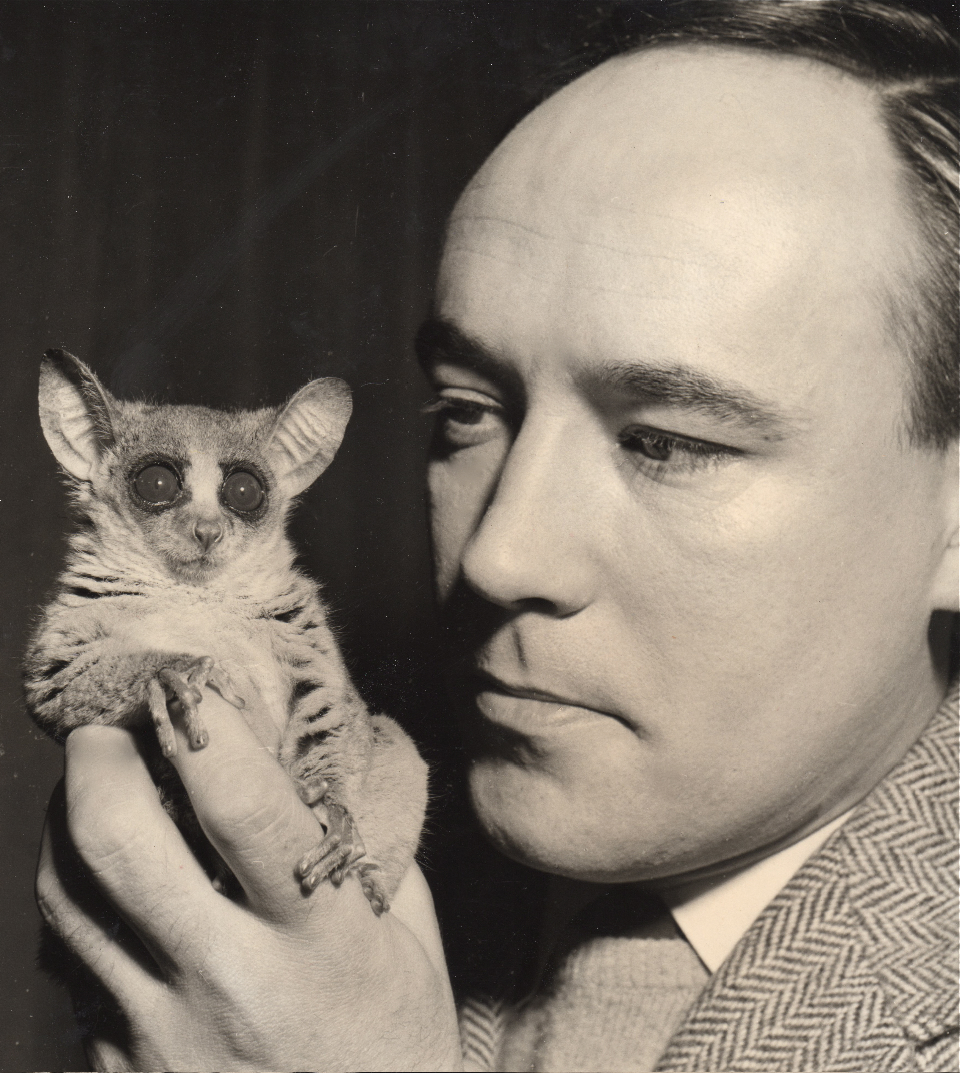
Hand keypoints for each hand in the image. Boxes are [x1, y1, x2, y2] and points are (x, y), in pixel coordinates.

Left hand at [35, 691, 461, 1071]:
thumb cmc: (392, 1047)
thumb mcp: (409, 941)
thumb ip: (367, 844)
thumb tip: (324, 750)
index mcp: (319, 943)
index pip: (245, 810)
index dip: (208, 726)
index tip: (191, 676)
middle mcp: (227, 983)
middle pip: (118, 841)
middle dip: (101, 753)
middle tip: (114, 716)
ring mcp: (157, 1030)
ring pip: (66, 893)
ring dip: (70, 813)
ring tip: (100, 777)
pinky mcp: (114, 1063)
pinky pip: (68, 957)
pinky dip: (77, 894)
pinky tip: (107, 874)